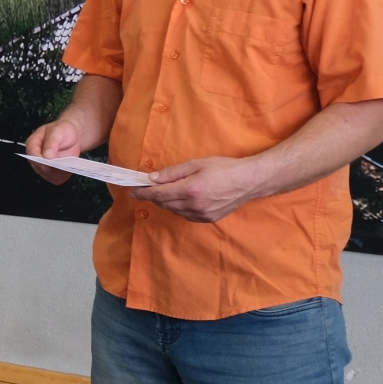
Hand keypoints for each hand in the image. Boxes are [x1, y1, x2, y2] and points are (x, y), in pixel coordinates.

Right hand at [24, 117, 84, 183]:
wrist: (73, 135)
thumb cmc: (63, 130)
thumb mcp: (57, 132)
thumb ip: (51, 143)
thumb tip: (46, 156)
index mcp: (33, 143)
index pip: (31, 154)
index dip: (38, 161)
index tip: (47, 166)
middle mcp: (36, 156)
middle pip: (38, 167)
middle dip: (50, 169)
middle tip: (62, 166)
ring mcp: (43, 165)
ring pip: (46, 175)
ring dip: (57, 174)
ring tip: (67, 167)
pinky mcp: (52, 171)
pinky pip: (55, 179)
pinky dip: (62, 176)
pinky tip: (68, 170)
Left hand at [137, 156, 262, 222]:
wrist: (249, 181)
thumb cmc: (224, 168)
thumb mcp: (196, 164)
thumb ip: (172, 172)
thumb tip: (151, 178)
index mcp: (190, 189)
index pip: (158, 194)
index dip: (143, 193)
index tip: (132, 191)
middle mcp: (194, 205)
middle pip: (164, 203)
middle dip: (154, 196)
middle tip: (148, 188)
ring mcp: (202, 214)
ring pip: (174, 210)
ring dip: (167, 202)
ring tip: (168, 191)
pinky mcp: (208, 219)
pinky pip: (186, 215)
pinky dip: (179, 208)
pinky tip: (183, 199)